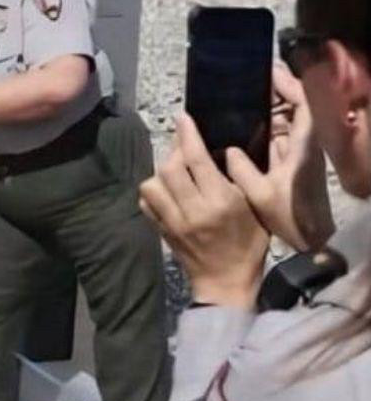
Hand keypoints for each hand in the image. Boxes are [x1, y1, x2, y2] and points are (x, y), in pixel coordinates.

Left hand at [140, 114, 268, 307]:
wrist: (226, 282)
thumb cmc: (249, 244)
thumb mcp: (254, 208)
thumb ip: (239, 179)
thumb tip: (223, 149)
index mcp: (220, 202)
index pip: (197, 159)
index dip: (188, 135)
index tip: (183, 118)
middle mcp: (193, 209)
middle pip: (170, 168)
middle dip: (174, 150)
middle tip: (183, 144)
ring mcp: (173, 221)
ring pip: (152, 183)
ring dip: (162, 171)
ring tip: (176, 169)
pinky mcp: (161, 230)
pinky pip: (146, 202)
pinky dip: (153, 190)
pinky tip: (165, 188)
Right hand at [225, 64, 333, 250]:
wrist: (311, 239)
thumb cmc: (291, 217)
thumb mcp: (261, 195)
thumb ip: (243, 171)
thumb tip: (228, 152)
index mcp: (303, 147)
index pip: (305, 105)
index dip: (290, 86)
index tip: (270, 74)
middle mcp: (305, 145)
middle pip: (298, 107)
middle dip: (278, 90)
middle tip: (251, 79)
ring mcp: (300, 153)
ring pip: (289, 121)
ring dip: (272, 107)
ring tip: (244, 96)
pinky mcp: (293, 162)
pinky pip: (282, 135)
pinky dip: (268, 124)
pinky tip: (247, 123)